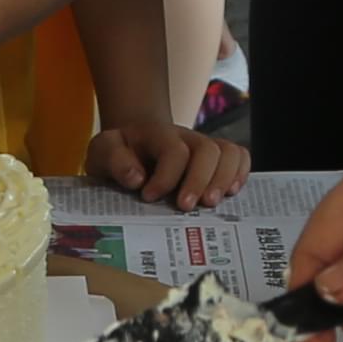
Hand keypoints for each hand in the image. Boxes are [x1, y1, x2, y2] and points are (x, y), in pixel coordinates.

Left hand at [88, 116, 248, 207]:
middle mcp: (186, 137)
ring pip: (229, 152)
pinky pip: (240, 157)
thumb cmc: (118, 154)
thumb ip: (113, 160)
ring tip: (211, 205)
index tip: (149, 197)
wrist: (131, 145)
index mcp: (157, 134)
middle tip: (185, 207)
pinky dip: (240, 174)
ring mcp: (203, 146)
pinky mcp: (215, 159)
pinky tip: (229, 195)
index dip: (166, 177)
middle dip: (199, 181)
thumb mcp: (102, 152)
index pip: (173, 150)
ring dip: (224, 179)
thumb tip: (136, 178)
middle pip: (208, 150)